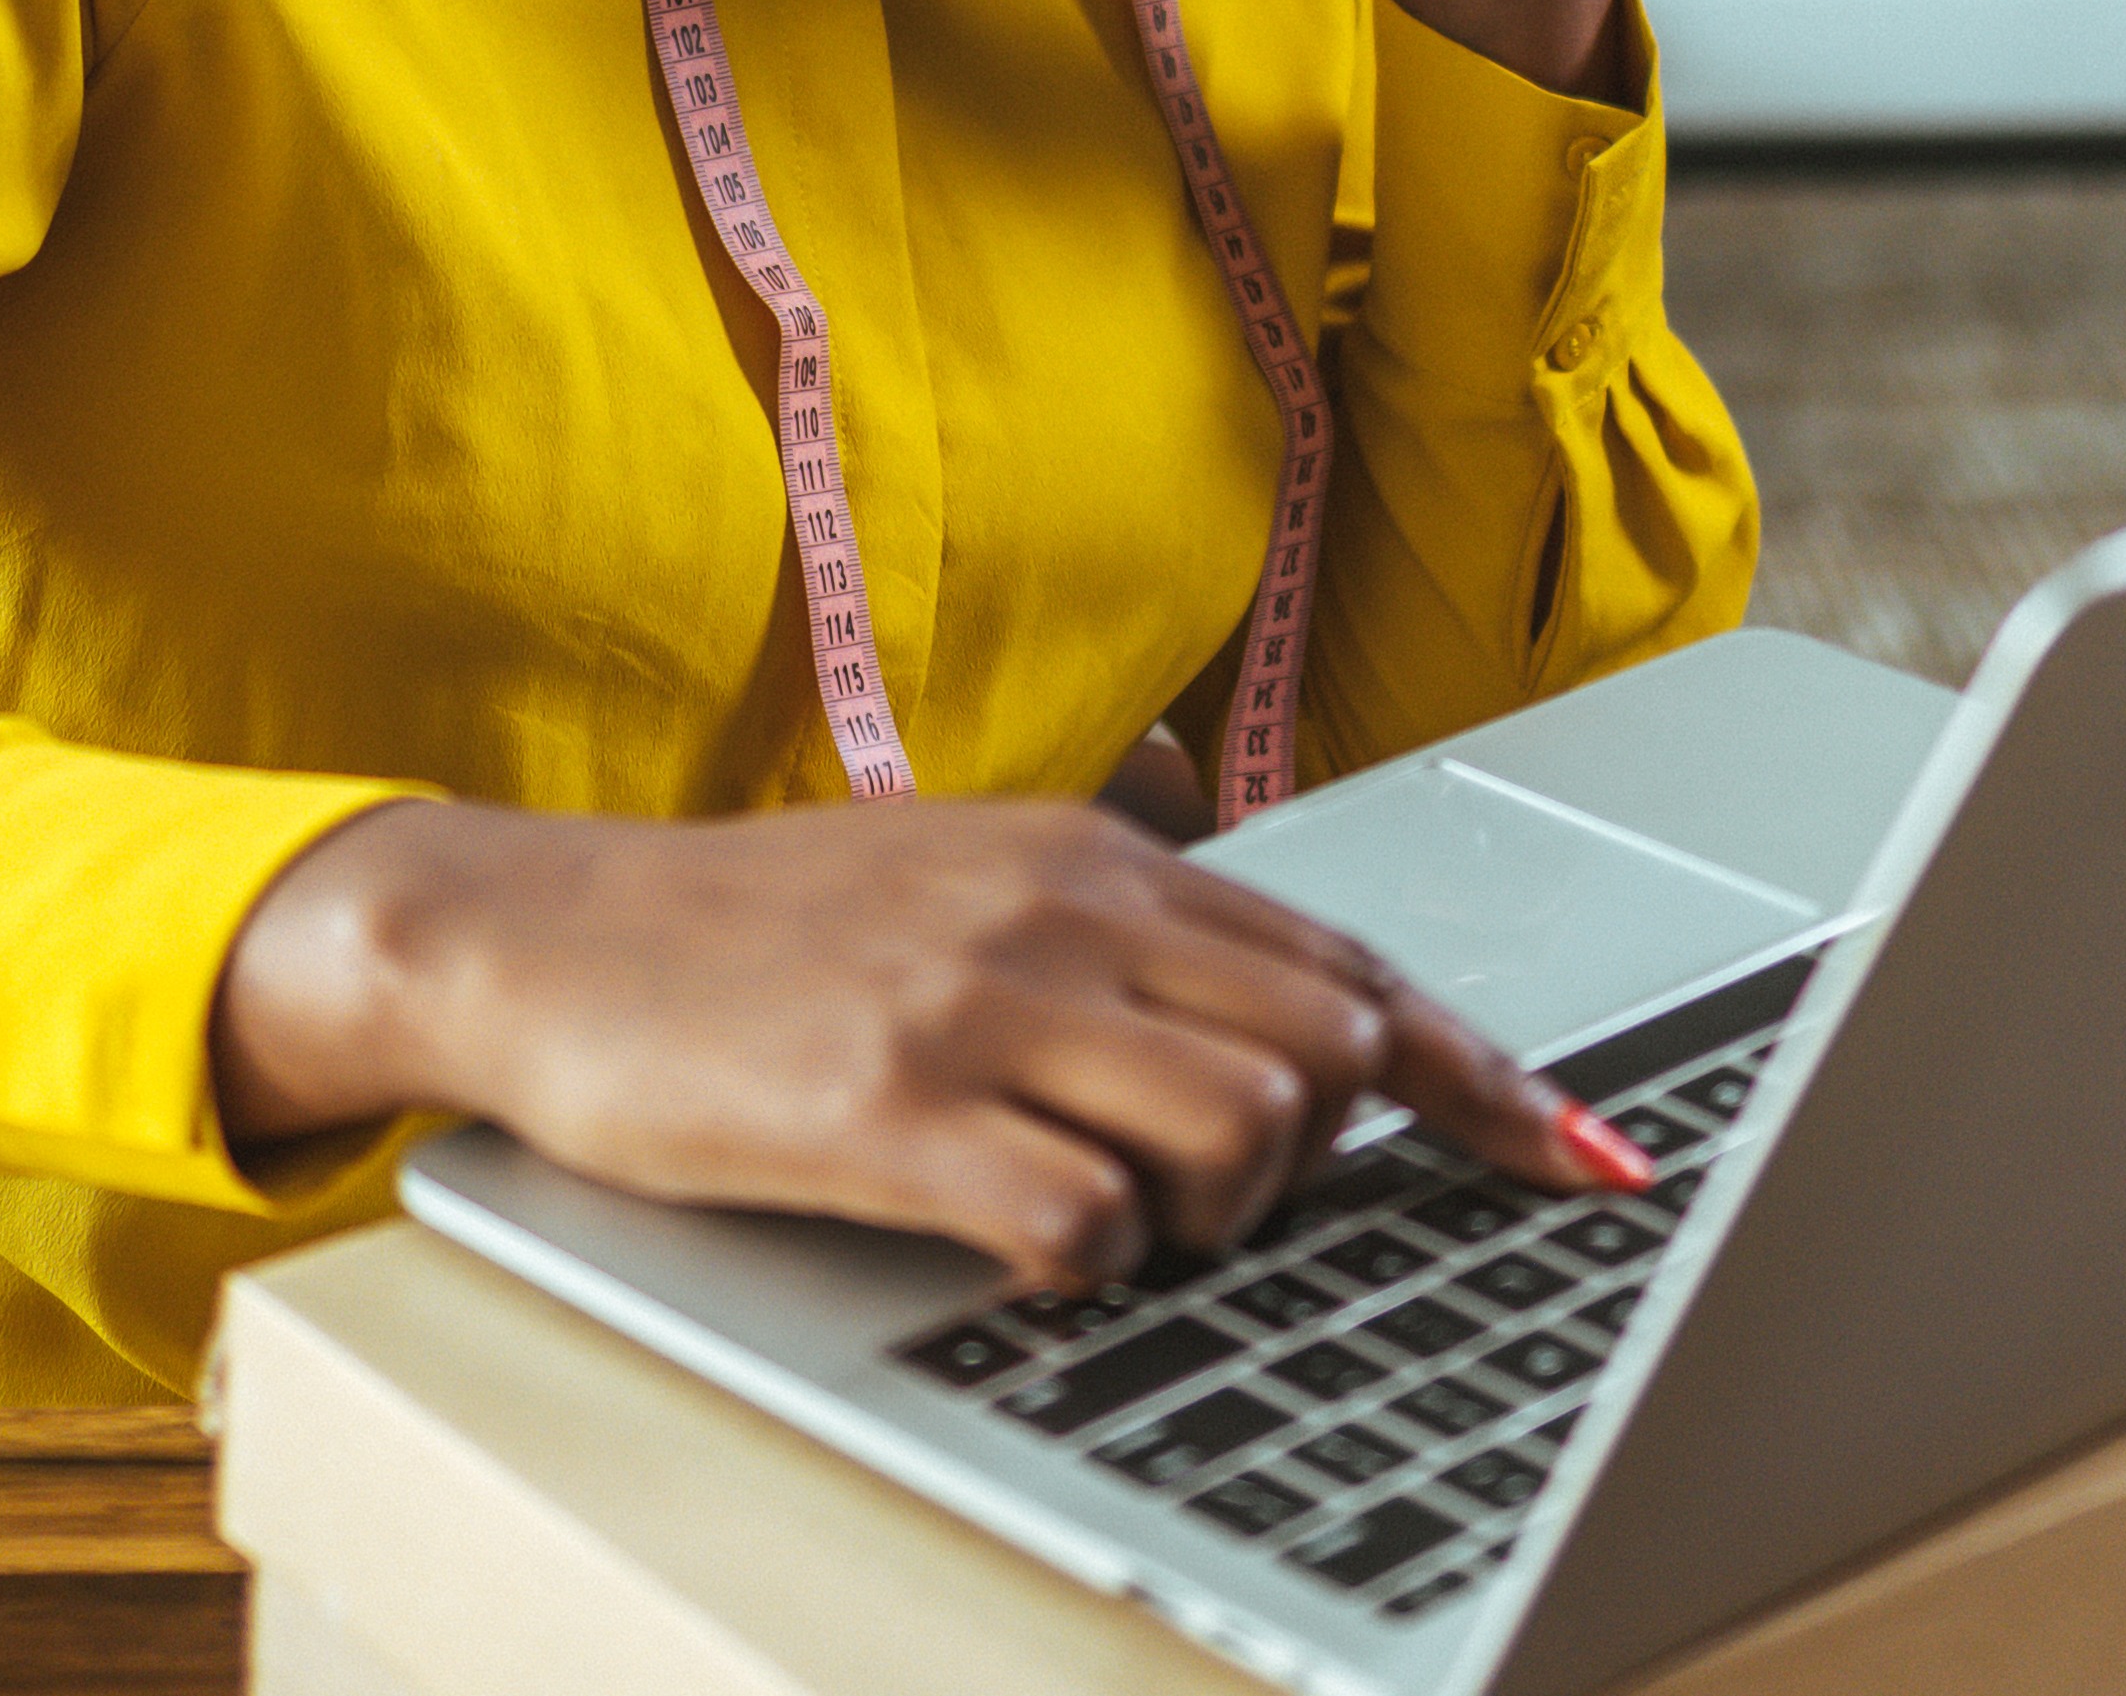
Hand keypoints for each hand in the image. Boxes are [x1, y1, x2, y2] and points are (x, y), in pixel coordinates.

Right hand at [211, 796, 1635, 1293]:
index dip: (1486, 1078)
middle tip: (1230, 1208)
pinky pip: (1081, 1220)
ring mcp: (975, 1008)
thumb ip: (1100, 876)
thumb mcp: (951, 863)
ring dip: (1218, 1223)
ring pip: (1238, 1137)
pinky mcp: (886, 1108)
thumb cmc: (749, 930)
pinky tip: (1026, 1254)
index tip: (1586, 1161)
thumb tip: (1225, 862)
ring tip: (1122, 1231)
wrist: (539, 938)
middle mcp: (1060, 914)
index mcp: (1095, 858)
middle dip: (1327, 1158)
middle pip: (1328, 1049)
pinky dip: (1091, 1267)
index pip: (1347, 962)